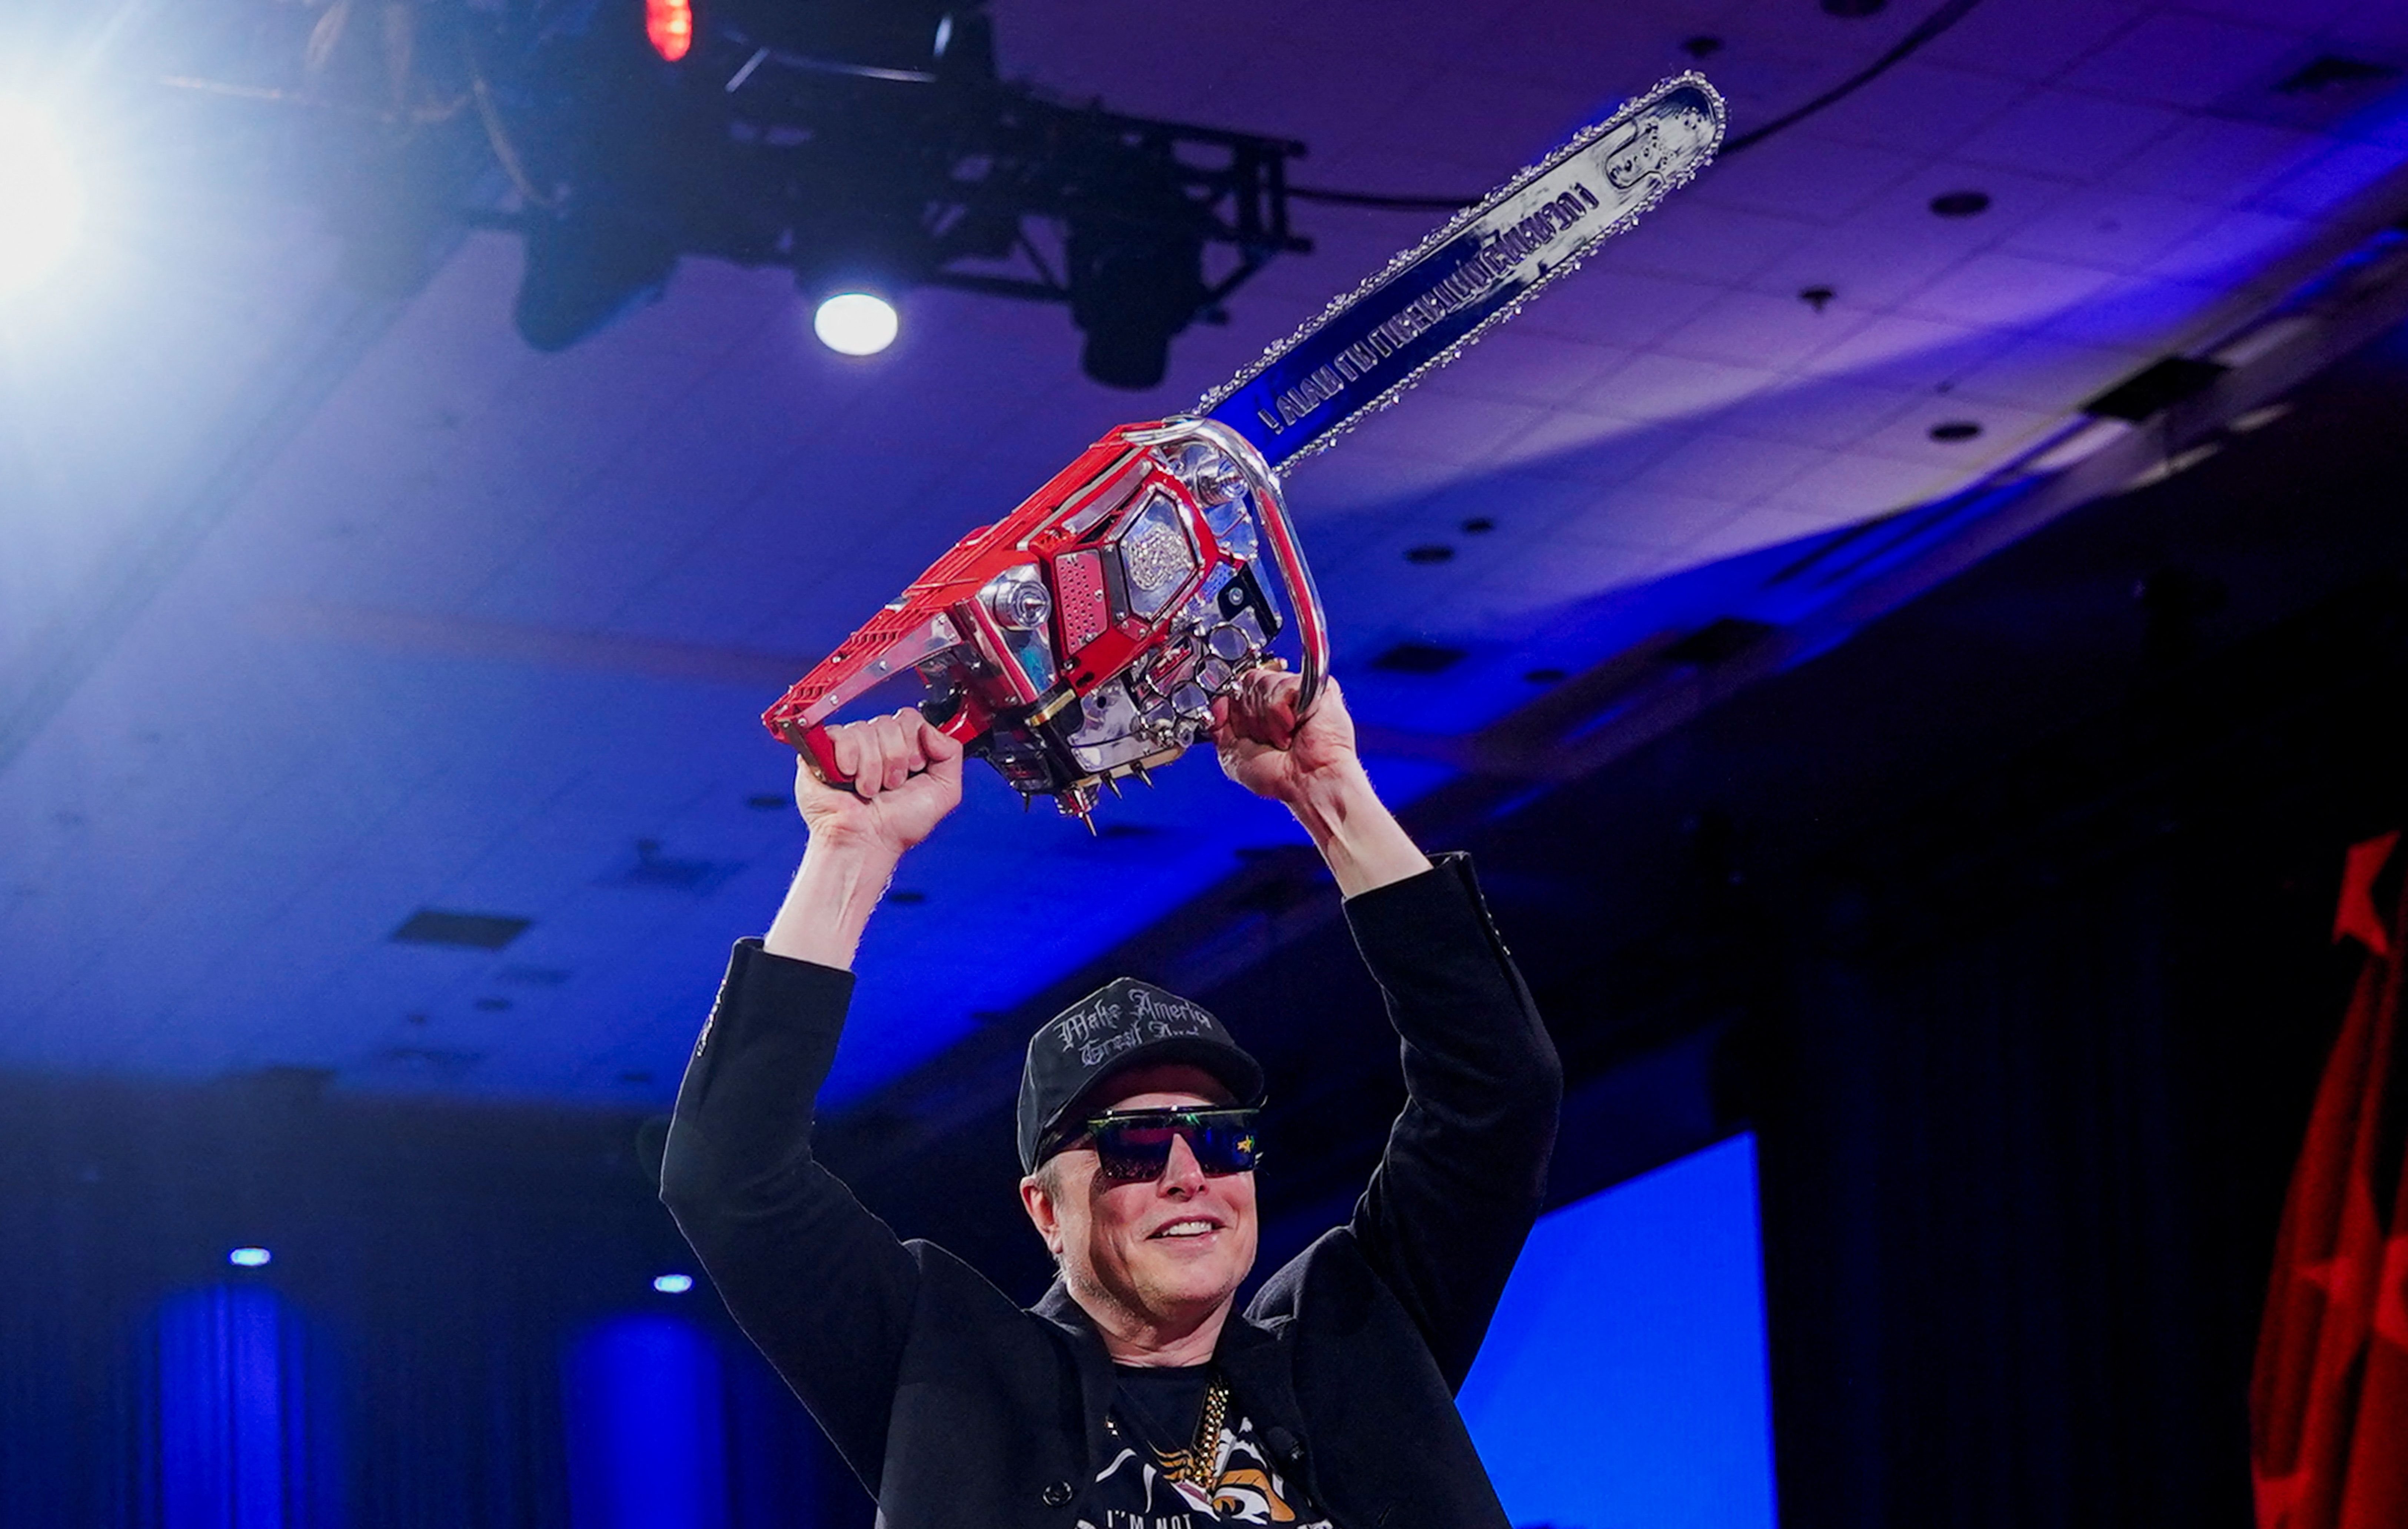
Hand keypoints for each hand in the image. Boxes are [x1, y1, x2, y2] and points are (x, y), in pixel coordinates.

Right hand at [795, 709, 964, 858]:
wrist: (867, 843)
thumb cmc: (898, 825)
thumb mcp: (944, 791)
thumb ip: (951, 754)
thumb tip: (931, 729)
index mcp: (902, 748)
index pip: (910, 719)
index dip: (914, 744)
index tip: (914, 769)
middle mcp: (875, 744)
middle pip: (890, 723)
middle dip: (895, 759)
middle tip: (890, 785)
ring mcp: (849, 746)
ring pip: (867, 730)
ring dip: (873, 768)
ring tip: (869, 791)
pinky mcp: (823, 750)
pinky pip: (841, 735)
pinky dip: (849, 758)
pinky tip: (848, 778)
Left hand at [1209, 666, 1361, 806]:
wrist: (1308, 784)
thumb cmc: (1280, 777)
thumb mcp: (1232, 755)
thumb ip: (1218, 726)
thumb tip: (1217, 704)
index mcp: (1263, 709)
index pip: (1237, 687)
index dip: (1234, 706)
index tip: (1243, 729)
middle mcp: (1281, 698)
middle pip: (1249, 681)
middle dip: (1251, 716)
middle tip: (1267, 739)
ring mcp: (1300, 691)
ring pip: (1264, 682)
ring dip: (1267, 719)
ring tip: (1284, 737)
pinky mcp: (1319, 688)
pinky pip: (1284, 686)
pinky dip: (1281, 712)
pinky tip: (1293, 728)